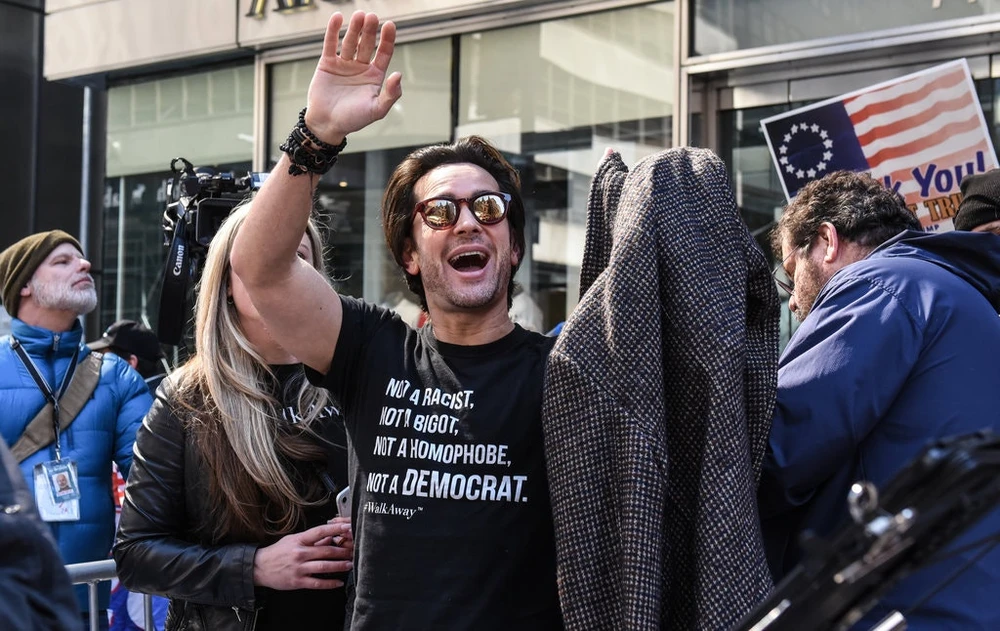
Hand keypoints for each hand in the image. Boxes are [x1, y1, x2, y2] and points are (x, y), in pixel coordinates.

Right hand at [252, 522, 352, 589]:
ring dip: (339, 566)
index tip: (348, 526)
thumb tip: (329, 537)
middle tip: (354, 550)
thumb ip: (311, 540)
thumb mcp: (293, 540)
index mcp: (299, 540)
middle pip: (326, 551)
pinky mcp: (298, 581)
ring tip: (350, 564)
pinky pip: (317, 583)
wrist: (259, 567)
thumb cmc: (278, 552)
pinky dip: (329, 584)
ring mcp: (299, 568)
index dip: (336, 529)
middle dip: (343, 551)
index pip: (320, 531)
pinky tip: (338, 582)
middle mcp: (300, 553)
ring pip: (324, 567)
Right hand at [305, 11, 402, 143]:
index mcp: (375, 76)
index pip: (384, 53)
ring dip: (354, 28)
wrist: (327, 124)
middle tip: (372, 16)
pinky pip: (331, 44)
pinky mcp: (327, 63)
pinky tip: (338, 18)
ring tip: (359, 15)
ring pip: (350, 41)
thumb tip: (398, 75)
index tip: (390, 25)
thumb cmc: (353, 120)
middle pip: (367, 44)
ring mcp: (344, 63)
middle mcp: (361, 67)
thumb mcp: (376, 110)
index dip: (387, 39)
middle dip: (370, 30)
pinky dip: (333, 31)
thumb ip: (390, 95)